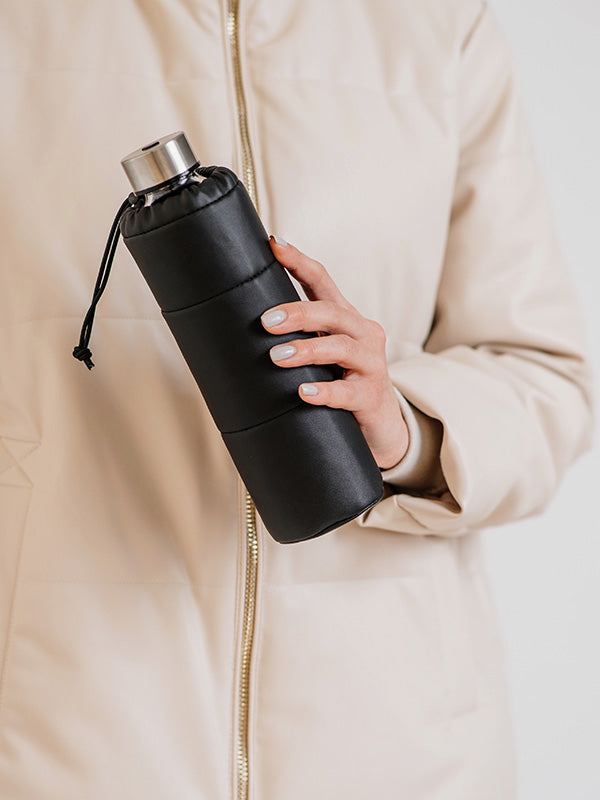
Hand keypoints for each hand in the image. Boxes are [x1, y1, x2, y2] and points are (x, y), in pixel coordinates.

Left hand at [262, 235, 409, 469]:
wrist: (380, 429)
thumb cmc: (343, 385)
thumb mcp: (323, 356)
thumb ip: (297, 339)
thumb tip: (239, 326)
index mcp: (346, 319)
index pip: (323, 282)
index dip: (299, 262)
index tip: (274, 244)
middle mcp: (363, 334)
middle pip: (332, 312)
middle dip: (298, 313)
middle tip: (265, 322)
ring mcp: (371, 365)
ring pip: (341, 348)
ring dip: (307, 349)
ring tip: (277, 357)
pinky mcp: (371, 397)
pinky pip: (348, 392)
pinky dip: (325, 391)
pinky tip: (304, 392)